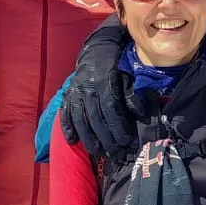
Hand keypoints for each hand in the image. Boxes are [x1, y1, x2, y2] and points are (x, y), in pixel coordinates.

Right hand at [60, 21, 135, 155]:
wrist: (97, 50)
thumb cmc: (116, 67)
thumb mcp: (127, 76)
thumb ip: (132, 95)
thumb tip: (140, 112)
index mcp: (104, 83)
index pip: (110, 109)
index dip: (117, 127)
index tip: (125, 142)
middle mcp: (87, 89)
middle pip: (95, 118)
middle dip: (105, 138)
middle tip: (114, 154)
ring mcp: (75, 93)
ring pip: (79, 119)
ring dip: (88, 138)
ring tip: (96, 152)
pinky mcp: (67, 95)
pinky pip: (65, 113)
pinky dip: (67, 127)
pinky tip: (72, 141)